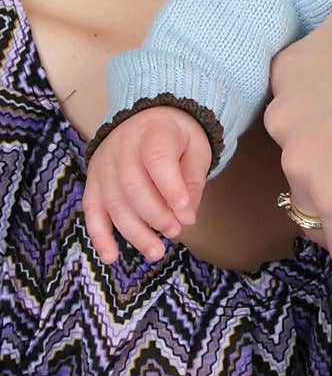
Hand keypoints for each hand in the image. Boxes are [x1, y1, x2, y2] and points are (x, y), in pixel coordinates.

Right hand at [82, 107, 211, 263]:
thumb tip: (186, 217)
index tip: (185, 212)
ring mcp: (104, 165)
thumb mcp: (196, 149)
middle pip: (132, 185)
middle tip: (175, 230)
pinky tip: (111, 257)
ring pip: (113, 202)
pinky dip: (99, 236)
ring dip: (134, 232)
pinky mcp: (94, 182)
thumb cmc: (176, 138)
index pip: (157, 157)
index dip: (170, 187)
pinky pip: (91, 210)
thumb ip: (193, 181)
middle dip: (155, 214)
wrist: (146, 118)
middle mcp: (122, 146)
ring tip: (156, 251)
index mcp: (153, 131)